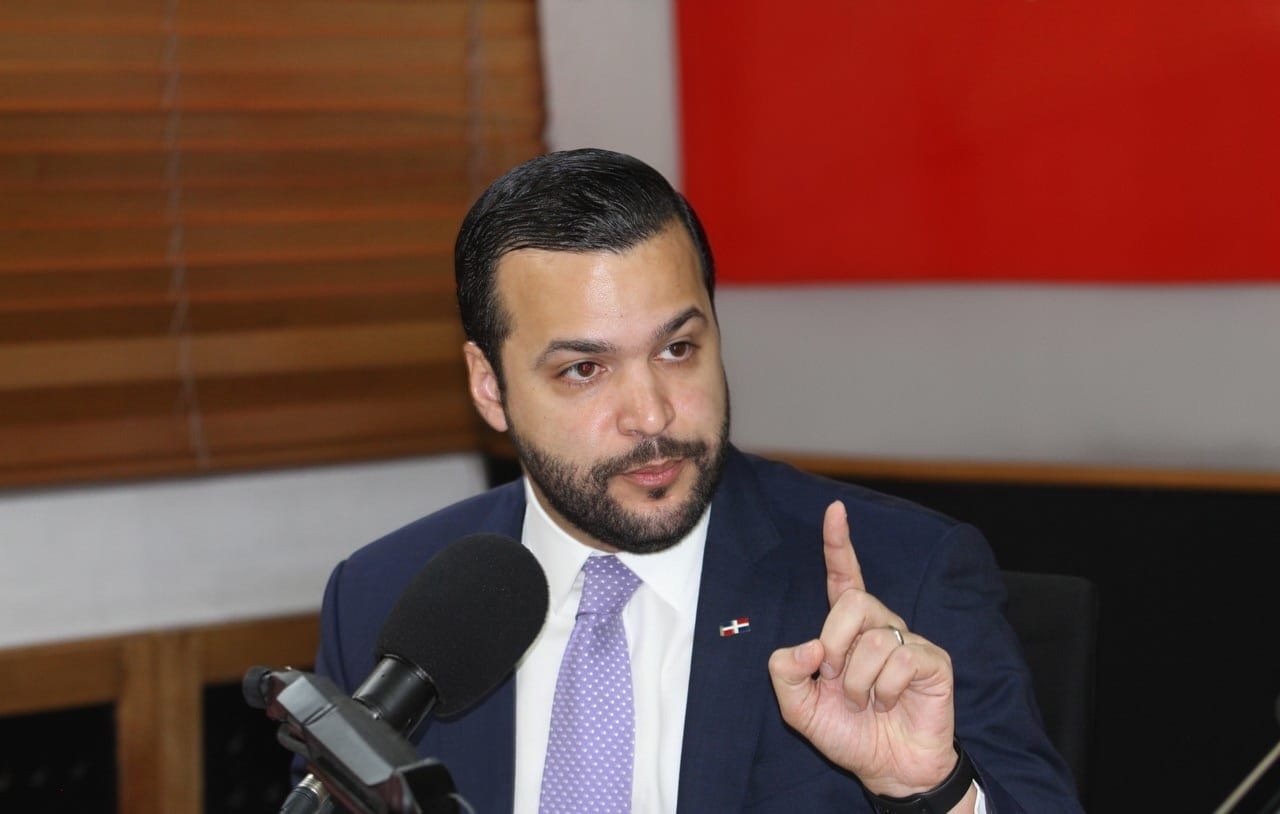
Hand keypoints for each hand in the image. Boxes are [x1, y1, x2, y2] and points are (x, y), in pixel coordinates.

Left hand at [767, 501, 961, 798]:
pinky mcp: (932, 661)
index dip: (838, 543)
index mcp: (845, 629)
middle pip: (851, 601)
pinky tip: (891, 704)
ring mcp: (907, 642)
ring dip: (858, 682)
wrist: (887, 769)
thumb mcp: (798, 708)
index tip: (835, 510)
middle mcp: (878, 626)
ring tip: (866, 702)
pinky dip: (886, 689)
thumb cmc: (848, 732)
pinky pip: (901, 660)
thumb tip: (810, 646)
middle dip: (835, 644)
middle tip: (835, 680)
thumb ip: (786, 672)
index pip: (842, 576)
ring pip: (872, 638)